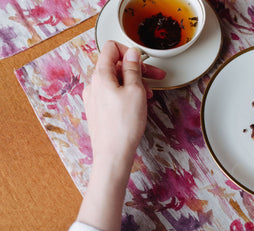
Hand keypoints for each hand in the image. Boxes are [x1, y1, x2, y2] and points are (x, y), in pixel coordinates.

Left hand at [77, 41, 164, 230]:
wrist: (113, 155)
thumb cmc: (124, 126)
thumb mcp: (135, 92)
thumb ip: (133, 69)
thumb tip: (132, 53)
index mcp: (100, 76)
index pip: (110, 48)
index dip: (129, 51)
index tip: (142, 61)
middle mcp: (93, 85)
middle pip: (115, 66)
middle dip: (137, 69)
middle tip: (156, 76)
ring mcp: (94, 99)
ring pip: (115, 81)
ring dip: (133, 83)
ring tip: (149, 95)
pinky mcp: (98, 110)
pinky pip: (112, 95)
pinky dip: (126, 94)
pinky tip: (137, 104)